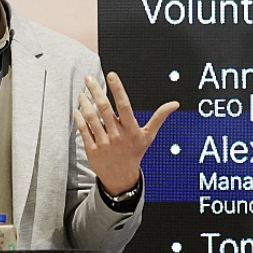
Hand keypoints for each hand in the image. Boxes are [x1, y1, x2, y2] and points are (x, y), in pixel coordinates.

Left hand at [74, 72, 178, 196]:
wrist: (121, 176)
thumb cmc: (135, 151)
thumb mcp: (149, 135)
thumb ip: (159, 117)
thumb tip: (175, 104)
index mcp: (131, 129)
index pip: (124, 105)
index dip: (117, 89)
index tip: (111, 75)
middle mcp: (117, 135)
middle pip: (105, 109)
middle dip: (96, 91)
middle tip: (89, 78)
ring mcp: (103, 143)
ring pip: (92, 118)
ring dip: (85, 103)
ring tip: (82, 94)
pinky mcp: (92, 150)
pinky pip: (84, 130)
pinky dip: (80, 118)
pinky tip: (78, 109)